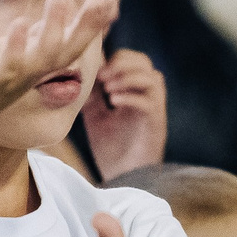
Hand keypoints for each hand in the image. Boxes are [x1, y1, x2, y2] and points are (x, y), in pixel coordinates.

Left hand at [0, 0, 114, 143]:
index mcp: (38, 67)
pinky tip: (21, 24)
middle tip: (104, 1)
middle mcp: (32, 75)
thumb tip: (60, 13)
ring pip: (41, 57)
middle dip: (86, 27)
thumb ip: (39, 36)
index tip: (108, 1)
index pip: (72, 44)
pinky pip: (6, 65)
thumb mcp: (15, 53)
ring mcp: (12, 80)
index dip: (91, 24)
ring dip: (53, 29)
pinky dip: (16, 45)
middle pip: (67, 51)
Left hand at [82, 49, 167, 181]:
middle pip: (144, 63)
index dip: (115, 57)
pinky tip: (114, 102)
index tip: (94, 67)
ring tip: (108, 90)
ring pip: (152, 77)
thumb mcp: (95, 114)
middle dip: (121, 63)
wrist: (122, 179)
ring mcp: (154, 109)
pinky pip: (150, 101)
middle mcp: (147, 96)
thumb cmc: (110, 148)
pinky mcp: (156, 123)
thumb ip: (91, 91)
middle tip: (101, 76)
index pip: (132, 60)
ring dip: (127, 77)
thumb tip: (80, 66)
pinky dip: (131, 96)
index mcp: (134, 91)